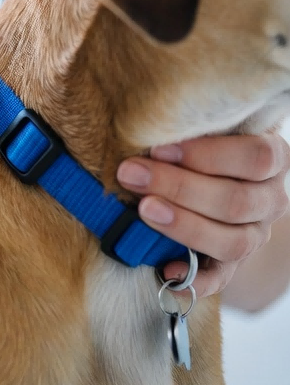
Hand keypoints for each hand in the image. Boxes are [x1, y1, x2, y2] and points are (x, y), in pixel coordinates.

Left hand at [117, 134, 289, 296]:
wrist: (205, 174)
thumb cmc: (195, 140)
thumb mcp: (200, 126)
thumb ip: (186, 125)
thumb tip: (147, 124)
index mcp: (272, 158)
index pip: (256, 158)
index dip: (206, 155)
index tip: (157, 148)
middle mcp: (270, 199)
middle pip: (236, 201)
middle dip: (178, 188)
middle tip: (132, 175)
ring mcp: (254, 235)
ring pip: (233, 242)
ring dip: (183, 226)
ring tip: (144, 210)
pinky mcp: (231, 264)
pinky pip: (219, 279)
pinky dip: (193, 279)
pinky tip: (165, 269)